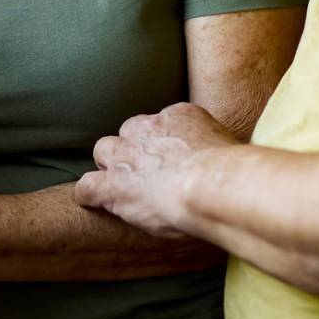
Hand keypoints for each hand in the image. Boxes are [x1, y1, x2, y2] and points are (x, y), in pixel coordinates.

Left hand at [74, 102, 240, 237]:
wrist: (212, 184)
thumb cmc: (231, 173)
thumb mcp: (231, 146)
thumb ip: (218, 150)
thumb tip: (227, 163)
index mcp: (179, 116)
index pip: (161, 124)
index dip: (163, 145)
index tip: (172, 160)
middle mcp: (149, 128)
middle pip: (128, 131)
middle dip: (133, 150)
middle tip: (147, 173)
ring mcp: (127, 154)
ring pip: (104, 150)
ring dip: (111, 167)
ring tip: (123, 186)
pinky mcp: (114, 183)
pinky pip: (87, 186)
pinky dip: (90, 195)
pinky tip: (96, 203)